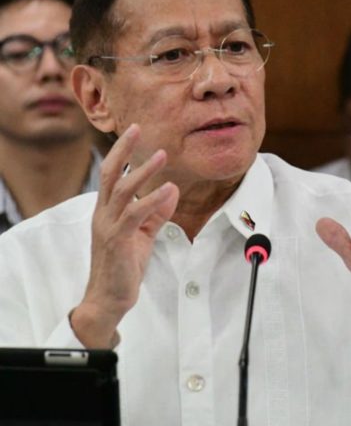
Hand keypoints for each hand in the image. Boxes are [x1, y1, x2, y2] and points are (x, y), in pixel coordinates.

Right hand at [71, 125, 179, 347]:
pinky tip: (168, 189)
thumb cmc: (125, 264)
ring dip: (144, 172)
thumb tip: (172, 189)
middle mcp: (103, 214)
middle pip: (111, 174)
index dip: (122, 152)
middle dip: (123, 150)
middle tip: (138, 129)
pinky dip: (153, 200)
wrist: (110, 297)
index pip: (112, 174)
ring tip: (162, 155)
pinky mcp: (117, 241)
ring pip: (123, 191)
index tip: (135, 132)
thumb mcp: (144, 234)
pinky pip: (135, 215)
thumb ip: (156, 212)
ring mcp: (108, 227)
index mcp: (107, 210)